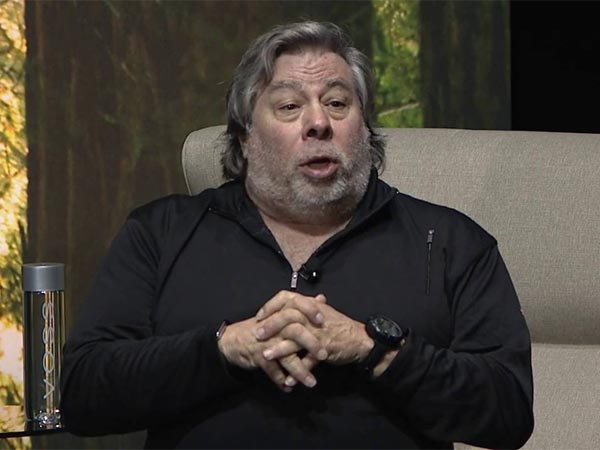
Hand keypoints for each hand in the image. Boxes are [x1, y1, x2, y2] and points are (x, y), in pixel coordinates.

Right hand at [218, 291, 326, 389]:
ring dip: (299, 371)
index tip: (323, 320)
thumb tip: (321, 298)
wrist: (233, 340)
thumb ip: (302, 307)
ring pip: (286, 356)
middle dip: (311, 344)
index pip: (297, 305)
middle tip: (324, 355)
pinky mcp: (258, 356)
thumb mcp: (279, 314)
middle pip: (295, 331)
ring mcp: (266, 341)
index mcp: (280, 313)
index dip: (310, 310)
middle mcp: (274, 326)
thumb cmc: (260, 327)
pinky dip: (281, 380)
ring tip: (311, 382)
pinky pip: (272, 370)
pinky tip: (289, 387)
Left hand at [256, 295, 373, 367]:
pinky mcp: (325, 349)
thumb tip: (295, 301)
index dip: (271, 306)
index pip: (288, 298)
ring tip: (265, 356)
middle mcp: (313, 317)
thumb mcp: (324, 313)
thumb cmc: (341, 327)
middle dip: (270, 326)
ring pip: (295, 338)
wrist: (361, 340)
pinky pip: (309, 360)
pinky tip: (288, 380)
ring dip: (279, 348)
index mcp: (311, 306)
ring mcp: (319, 333)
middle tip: (257, 335)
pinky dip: (298, 370)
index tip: (260, 316)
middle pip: (288, 316)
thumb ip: (308, 307)